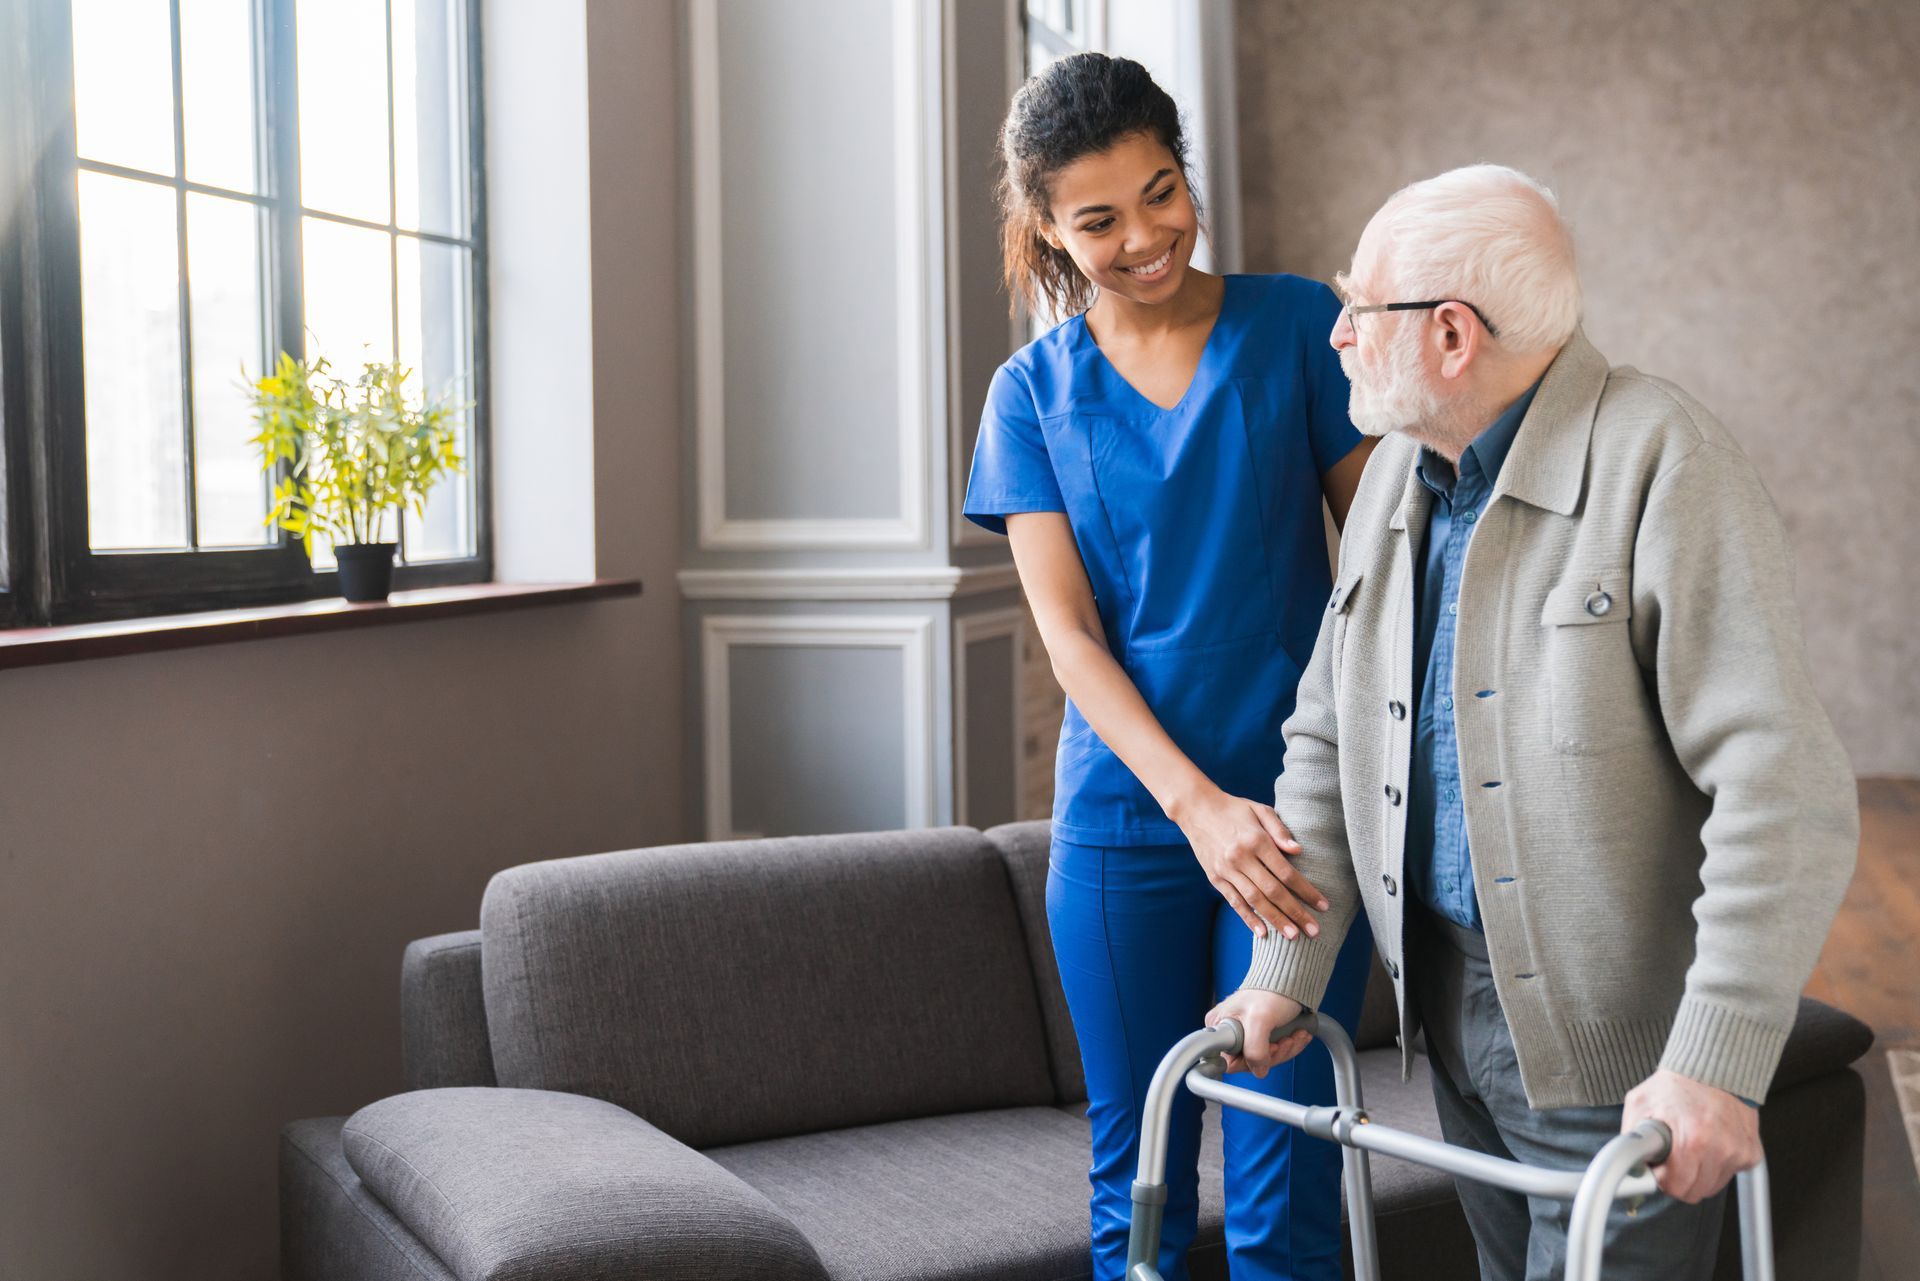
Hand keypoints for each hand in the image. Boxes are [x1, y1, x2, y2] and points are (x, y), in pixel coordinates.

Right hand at [1175, 789, 1327, 939]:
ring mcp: (1227, 870)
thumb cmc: (1234, 808)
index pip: (1286, 873)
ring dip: (1275, 920)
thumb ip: (1280, 830)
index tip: (1323, 905)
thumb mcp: (1259, 810)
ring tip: (1293, 936)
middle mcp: (1241, 858)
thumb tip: (1299, 851)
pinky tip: (1262, 933)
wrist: (1197, 809)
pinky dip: (1248, 918)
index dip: (1306, 891)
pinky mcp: (1215, 878)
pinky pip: (1234, 902)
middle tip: (1314, 930)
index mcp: (1256, 840)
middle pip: (1273, 891)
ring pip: (1255, 900)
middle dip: (1295, 912)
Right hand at [1206, 989, 1309, 1077]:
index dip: (1251, 1061)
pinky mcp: (1261, 1035)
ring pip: (1265, 1058)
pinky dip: (1289, 1045)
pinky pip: (1274, 1051)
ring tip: (1295, 1035)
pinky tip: (1297, 1035)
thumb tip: (1258, 1070)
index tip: (1268, 1048)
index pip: (1229, 1061)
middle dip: (1275, 1053)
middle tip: (1285, 1040)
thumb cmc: (1272, 991)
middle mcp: (1229, 1031)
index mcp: (1220, 1027)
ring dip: (1285, 1049)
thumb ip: (1255, 1049)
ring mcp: (1246, 1034)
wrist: (1290, 979)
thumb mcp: (1260, 1020)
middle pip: (1250, 1061)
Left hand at [1621, 1069, 1762, 1202]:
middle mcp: (1721, 1149)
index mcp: (1693, 1140)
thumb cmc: (1677, 1084)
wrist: (1714, 1068)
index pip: (1677, 1187)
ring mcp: (1739, 1152)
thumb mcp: (1640, 1104)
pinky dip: (1717, 1164)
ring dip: (1699, 1172)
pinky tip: (1710, 1142)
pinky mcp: (1752, 1153)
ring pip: (1713, 1186)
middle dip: (1680, 1178)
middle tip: (1673, 1154)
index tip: (1659, 1165)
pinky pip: (1729, 1173)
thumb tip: (1627, 1167)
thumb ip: (1631, 1138)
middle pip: (1695, 1192)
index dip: (1662, 1178)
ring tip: (1691, 1144)